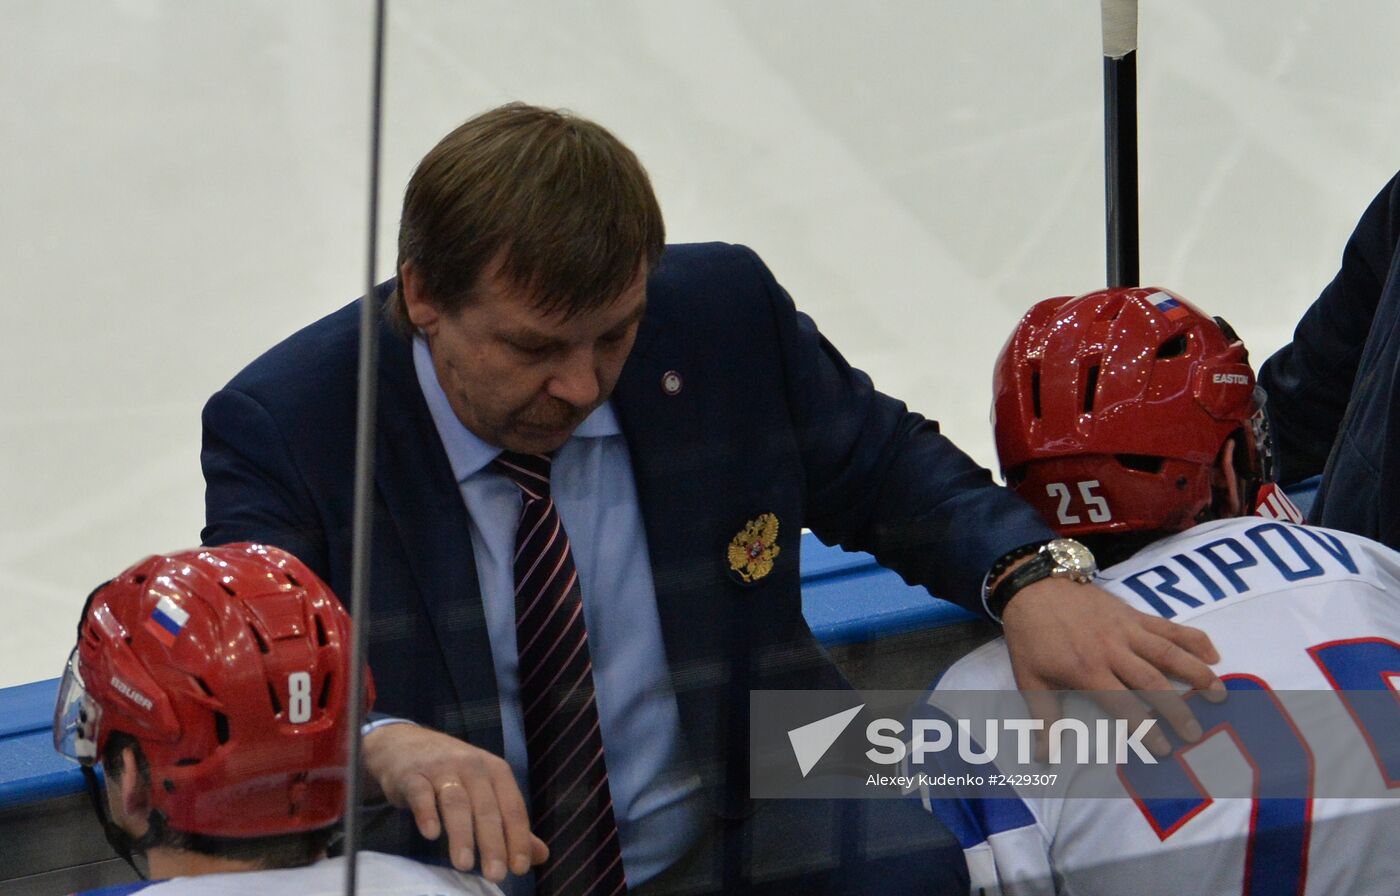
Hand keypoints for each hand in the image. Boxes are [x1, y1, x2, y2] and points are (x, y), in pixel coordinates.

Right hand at [363, 723, 548, 880]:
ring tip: (465, 864)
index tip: (519, 869)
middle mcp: (473, 767)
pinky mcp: (412, 775)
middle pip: (486, 808)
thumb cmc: (452, 773)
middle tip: (496, 875)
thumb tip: (541, 856)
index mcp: (496, 771)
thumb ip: (510, 824)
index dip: (518, 838)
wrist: (404, 744)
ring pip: (456, 802)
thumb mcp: (485, 790)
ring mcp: (441, 769)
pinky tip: (431, 834)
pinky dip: (427, 813)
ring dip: (462, 834)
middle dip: (493, 843)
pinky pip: (421, 794)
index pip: (513, 807)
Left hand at [1001, 578, 1226, 755]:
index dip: (1144, 729)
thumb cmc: (1031, 637)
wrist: (1033, 587)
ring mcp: (1126, 630)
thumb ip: (1043, 720)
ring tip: (1220, 694)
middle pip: (1153, 683)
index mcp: (1087, 671)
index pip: (1123, 705)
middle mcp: (1112, 651)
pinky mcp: (1134, 614)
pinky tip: (1213, 654)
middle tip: (1196, 733)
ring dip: (1197, 673)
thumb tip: (1045, 756)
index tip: (1164, 749)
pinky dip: (1193, 639)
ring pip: (1169, 653)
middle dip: (1177, 710)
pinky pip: (1168, 627)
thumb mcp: (1030, 680)